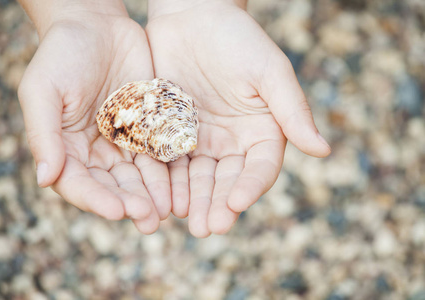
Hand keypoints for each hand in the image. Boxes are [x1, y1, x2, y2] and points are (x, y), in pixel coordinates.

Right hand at [18, 2, 170, 233]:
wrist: (98, 25)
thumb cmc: (62, 53)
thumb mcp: (44, 89)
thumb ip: (44, 134)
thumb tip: (45, 178)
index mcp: (65, 148)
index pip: (78, 183)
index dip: (96, 199)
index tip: (117, 211)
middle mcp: (94, 152)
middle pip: (112, 186)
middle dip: (130, 204)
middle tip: (149, 220)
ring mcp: (123, 143)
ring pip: (138, 177)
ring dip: (152, 196)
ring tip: (167, 212)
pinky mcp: (147, 130)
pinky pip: (158, 155)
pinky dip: (167, 172)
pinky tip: (180, 187)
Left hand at [146, 0, 330, 236]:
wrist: (192, 15)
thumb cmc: (237, 38)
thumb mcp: (269, 71)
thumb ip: (293, 110)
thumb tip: (323, 150)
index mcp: (262, 131)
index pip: (260, 167)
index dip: (250, 186)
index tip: (237, 203)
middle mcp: (233, 142)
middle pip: (227, 180)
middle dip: (217, 204)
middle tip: (207, 228)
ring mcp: (201, 140)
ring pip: (198, 177)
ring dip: (192, 200)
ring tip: (185, 220)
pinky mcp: (172, 134)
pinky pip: (170, 162)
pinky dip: (167, 181)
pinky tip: (163, 197)